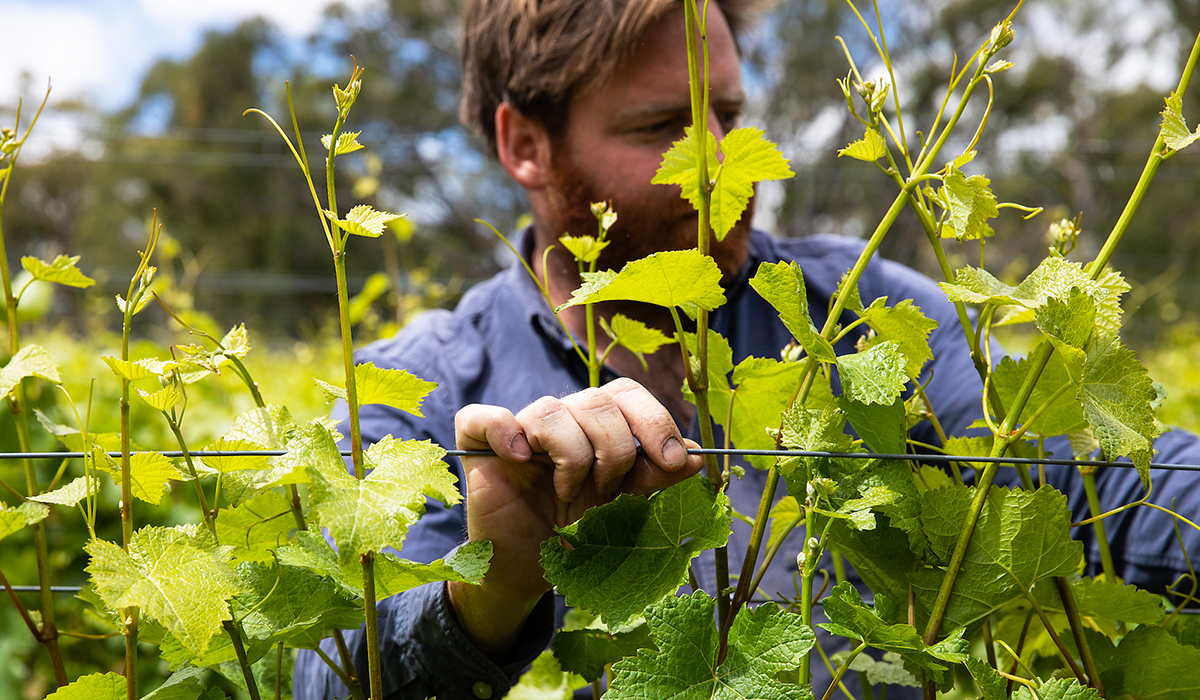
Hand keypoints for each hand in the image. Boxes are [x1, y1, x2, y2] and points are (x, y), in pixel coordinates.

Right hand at [447, 377, 703, 657]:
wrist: (529, 572)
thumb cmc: (576, 534)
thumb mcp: (624, 508)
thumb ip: (655, 479)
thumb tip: (696, 456)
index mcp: (597, 425)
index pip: (626, 393)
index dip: (653, 420)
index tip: (672, 460)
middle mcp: (561, 419)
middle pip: (595, 400)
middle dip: (614, 450)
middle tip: (608, 490)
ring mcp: (519, 430)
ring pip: (552, 411)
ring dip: (571, 458)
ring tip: (567, 494)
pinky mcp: (478, 446)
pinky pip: (484, 417)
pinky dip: (504, 431)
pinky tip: (520, 460)